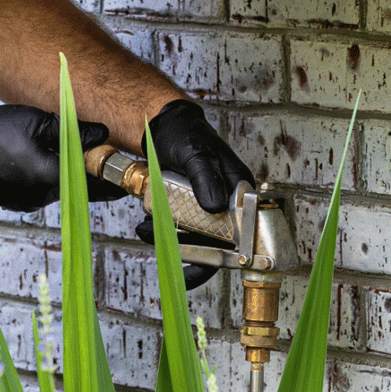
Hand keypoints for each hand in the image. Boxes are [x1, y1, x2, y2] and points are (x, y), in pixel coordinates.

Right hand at [0, 104, 110, 214]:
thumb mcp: (34, 121)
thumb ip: (72, 130)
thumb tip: (101, 134)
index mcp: (52, 174)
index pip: (95, 181)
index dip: (113, 177)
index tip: (126, 172)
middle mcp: (44, 194)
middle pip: (81, 190)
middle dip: (95, 179)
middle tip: (108, 168)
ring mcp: (31, 202)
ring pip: (62, 191)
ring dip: (70, 178)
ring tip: (70, 159)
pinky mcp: (20, 203)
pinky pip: (44, 193)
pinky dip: (50, 181)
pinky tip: (41, 165)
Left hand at [143, 99, 258, 288]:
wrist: (160, 128)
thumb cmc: (185, 134)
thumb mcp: (196, 154)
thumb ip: (205, 177)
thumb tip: (216, 207)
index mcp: (240, 191)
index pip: (245, 231)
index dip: (230, 254)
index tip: (206, 263)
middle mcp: (227, 203)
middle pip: (219, 242)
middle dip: (192, 251)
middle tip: (168, 249)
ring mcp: (207, 207)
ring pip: (196, 239)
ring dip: (172, 241)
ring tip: (148, 231)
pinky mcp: (188, 209)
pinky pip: (179, 229)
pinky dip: (162, 232)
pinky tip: (146, 226)